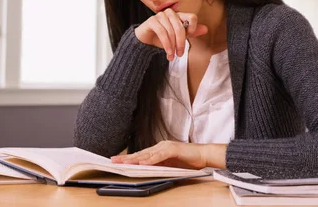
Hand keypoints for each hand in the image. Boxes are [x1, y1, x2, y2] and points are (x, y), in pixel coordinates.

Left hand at [110, 141, 226, 169]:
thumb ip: (159, 166)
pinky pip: (159, 156)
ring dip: (135, 159)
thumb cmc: (188, 161)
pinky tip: (143, 163)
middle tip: (114, 161)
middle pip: (141, 153)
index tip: (117, 161)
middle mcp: (160, 146)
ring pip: (147, 154)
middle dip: (127, 158)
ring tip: (124, 162)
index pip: (141, 155)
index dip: (129, 158)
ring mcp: (166, 146)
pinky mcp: (173, 149)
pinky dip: (151, 159)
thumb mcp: (170, 165)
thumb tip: (145, 170)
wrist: (203, 155)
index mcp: (159, 150)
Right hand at [135, 9, 207, 60]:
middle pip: (181, 27)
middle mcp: (170, 13)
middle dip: (181, 43)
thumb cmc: (163, 38)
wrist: (146, 42)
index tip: (189, 38)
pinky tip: (168, 53)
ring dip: (172, 46)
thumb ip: (191, 32)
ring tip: (172, 56)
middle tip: (180, 54)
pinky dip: (166, 45)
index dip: (192, 29)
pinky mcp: (152, 20)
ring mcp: (160, 15)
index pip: (192, 17)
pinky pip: (162, 32)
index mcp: (179, 15)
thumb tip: (206, 29)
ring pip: (171, 31)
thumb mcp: (178, 37)